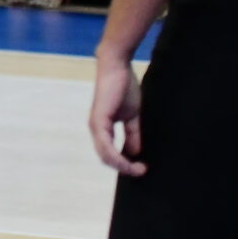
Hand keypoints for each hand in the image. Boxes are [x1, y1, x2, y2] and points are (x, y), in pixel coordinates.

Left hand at [90, 50, 144, 174]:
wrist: (117, 67)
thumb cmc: (124, 88)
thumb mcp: (132, 116)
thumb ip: (133, 134)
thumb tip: (136, 154)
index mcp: (103, 129)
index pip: (111, 154)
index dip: (125, 164)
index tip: (142, 168)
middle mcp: (96, 130)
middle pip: (107, 159)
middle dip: (125, 168)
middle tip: (141, 171)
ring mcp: (95, 126)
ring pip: (106, 156)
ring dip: (123, 166)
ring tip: (139, 169)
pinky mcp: (98, 121)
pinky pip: (106, 146)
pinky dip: (118, 157)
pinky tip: (130, 161)